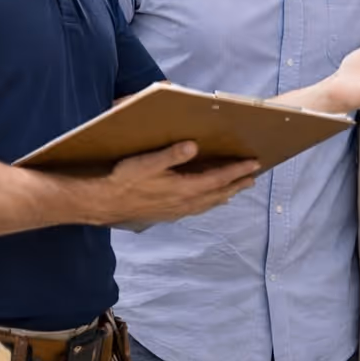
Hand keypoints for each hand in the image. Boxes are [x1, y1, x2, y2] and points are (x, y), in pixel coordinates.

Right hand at [96, 142, 258, 226]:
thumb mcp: (146, 162)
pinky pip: (197, 208)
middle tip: (253, 177)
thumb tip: (194, 146)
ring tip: (237, 189)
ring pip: (209, 203)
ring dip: (225, 194)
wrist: (105, 203)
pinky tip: (209, 201)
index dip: (237, 171)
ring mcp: (177, 210)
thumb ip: (171, 155)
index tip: (254, 164)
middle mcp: (185, 202)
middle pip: (218, 193)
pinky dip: (209, 203)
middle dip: (237, 184)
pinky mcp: (169, 214)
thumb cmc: (125, 180)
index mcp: (184, 188)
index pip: (218, 179)